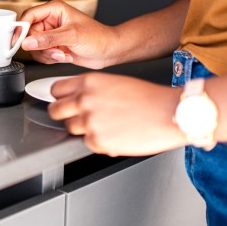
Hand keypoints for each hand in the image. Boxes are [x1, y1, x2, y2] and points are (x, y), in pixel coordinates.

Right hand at [15, 0, 115, 68]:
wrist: (109, 51)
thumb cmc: (98, 37)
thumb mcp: (72, 36)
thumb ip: (48, 39)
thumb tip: (28, 42)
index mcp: (54, 10)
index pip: (29, 16)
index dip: (21, 29)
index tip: (18, 41)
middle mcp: (51, 21)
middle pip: (29, 34)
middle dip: (41, 46)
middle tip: (54, 51)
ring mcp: (52, 34)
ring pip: (34, 47)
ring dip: (47, 54)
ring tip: (63, 54)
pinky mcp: (54, 46)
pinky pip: (41, 54)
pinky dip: (51, 58)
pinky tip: (65, 56)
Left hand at [48, 73, 185, 156]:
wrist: (170, 113)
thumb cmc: (148, 98)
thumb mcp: (114, 82)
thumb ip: (91, 89)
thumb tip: (75, 98)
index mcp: (88, 82)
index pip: (56, 90)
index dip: (60, 97)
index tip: (64, 101)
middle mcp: (85, 100)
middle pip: (55, 111)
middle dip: (64, 115)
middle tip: (78, 117)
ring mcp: (90, 121)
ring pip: (71, 128)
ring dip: (83, 129)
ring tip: (104, 125)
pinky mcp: (98, 141)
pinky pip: (88, 143)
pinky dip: (98, 142)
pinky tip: (115, 134)